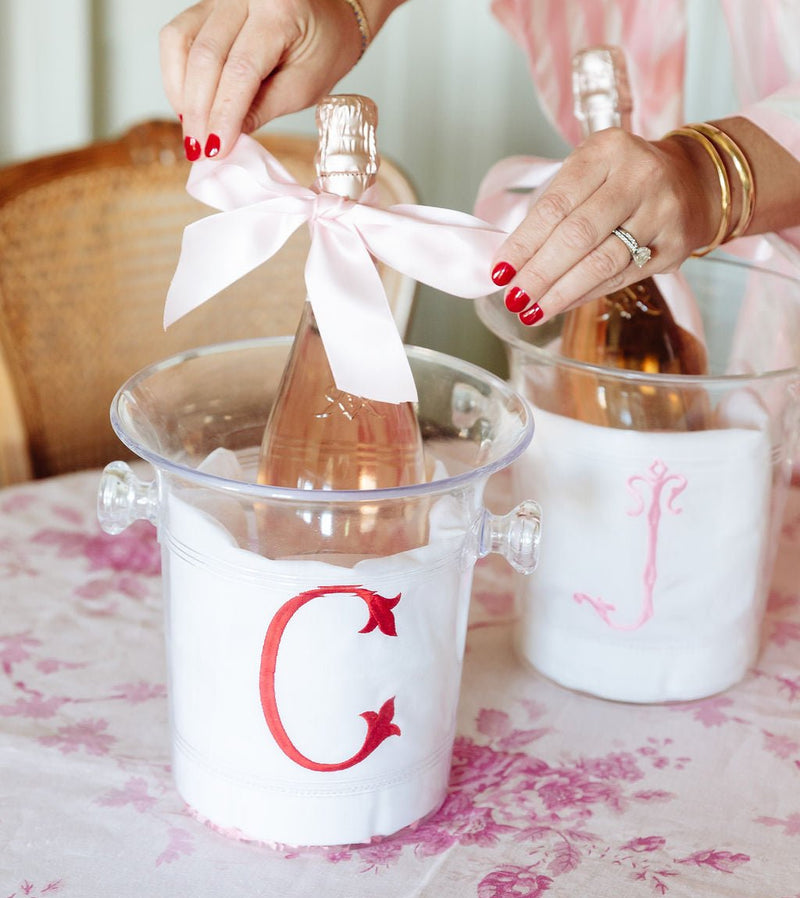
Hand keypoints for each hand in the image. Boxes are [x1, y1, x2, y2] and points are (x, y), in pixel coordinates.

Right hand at [160, 0, 364, 160]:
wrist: (329, 17)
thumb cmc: (324, 50)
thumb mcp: (305, 86)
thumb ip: (264, 108)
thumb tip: (225, 138)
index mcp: (279, 11)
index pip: (240, 70)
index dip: (224, 114)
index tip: (216, 150)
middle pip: (205, 57)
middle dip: (199, 111)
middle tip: (199, 151)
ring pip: (180, 43)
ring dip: (181, 94)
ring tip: (193, 132)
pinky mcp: (206, 5)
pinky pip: (178, 37)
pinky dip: (177, 76)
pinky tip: (189, 105)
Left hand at [489, 127, 719, 324]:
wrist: (693, 178)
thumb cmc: (622, 178)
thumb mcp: (589, 171)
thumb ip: (553, 209)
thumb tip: (512, 263)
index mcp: (607, 150)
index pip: (555, 205)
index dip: (523, 243)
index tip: (499, 271)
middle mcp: (639, 176)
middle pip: (577, 236)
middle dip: (539, 273)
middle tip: (514, 298)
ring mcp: (662, 212)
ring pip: (602, 262)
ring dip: (561, 292)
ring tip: (532, 310)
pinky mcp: (675, 245)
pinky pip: (622, 277)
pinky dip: (586, 294)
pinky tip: (562, 304)